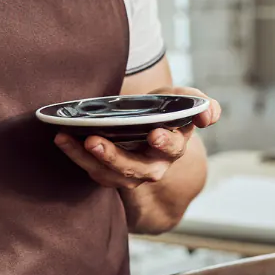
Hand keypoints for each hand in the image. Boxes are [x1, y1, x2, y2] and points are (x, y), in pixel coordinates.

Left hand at [53, 87, 221, 189]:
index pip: (173, 147)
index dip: (165, 143)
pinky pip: (94, 171)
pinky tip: (63, 139)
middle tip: (95, 142)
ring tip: (69, 140)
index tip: (154, 134)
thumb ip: (199, 103)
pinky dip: (76, 157)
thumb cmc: (166, 107)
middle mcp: (154, 166)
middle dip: (115, 158)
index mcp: (174, 147)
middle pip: (136, 169)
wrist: (147, 119)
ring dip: (89, 159)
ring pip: (111, 174)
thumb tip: (210, 113)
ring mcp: (131, 173)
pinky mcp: (110, 174)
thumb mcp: (184, 100)